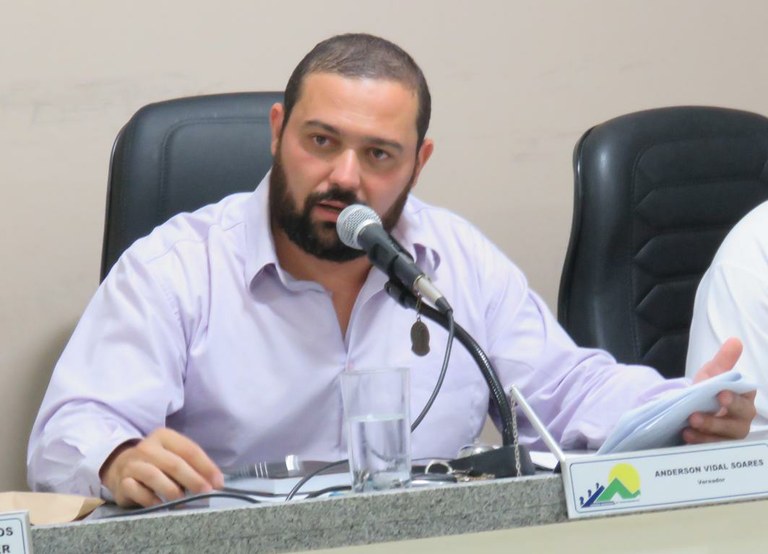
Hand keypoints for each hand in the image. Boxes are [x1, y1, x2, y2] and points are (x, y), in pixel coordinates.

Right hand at [100, 428, 223, 506]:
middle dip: (193, 479)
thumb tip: (215, 482)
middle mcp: (147, 447)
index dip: (206, 467)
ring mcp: (132, 464)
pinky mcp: (122, 482)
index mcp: (164, 436)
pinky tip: (161, 506)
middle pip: (174, 463)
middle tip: (206, 493)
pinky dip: (150, 499)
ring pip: (154, 476)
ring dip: (172, 490)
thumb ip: (192, 465)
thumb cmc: (156, 462)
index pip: (189, 450)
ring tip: (183, 501)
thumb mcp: (173, 455)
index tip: (218, 482)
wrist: (119, 466)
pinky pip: (137, 491)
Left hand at [683, 337, 755, 443]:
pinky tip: (687, 436)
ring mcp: (731, 435)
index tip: (721, 394)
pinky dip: (700, 442)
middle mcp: (742, 418)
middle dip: (718, 420)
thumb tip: (734, 341)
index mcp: (743, 398)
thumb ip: (723, 361)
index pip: (744, 398)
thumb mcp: (712, 374)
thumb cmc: (708, 390)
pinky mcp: (719, 446)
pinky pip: (713, 448)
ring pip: (724, 437)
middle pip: (737, 422)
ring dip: (706, 432)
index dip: (734, 397)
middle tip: (697, 415)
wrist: (691, 408)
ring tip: (688, 425)